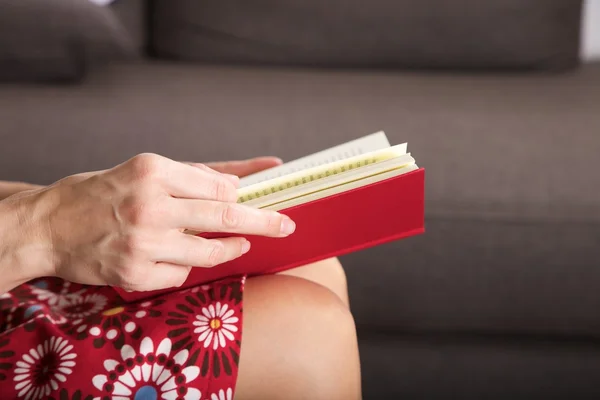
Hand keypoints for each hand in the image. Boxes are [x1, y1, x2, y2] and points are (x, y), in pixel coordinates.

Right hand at [14, 153, 294, 291]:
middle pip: (225, 216)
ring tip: (238, 244)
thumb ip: (202, 173)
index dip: (246, 195)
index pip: (221, 186)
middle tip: (286, 225)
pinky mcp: (135, 274)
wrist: (49, 226)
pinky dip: (185, 265)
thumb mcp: (148, 170)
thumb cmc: (103, 192)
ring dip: (230, 248)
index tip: (267, 199)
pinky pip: (182, 274)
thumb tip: (253, 173)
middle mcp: (150, 205)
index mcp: (153, 171)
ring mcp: (143, 243)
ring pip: (209, 252)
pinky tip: (171, 255)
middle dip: (264, 222)